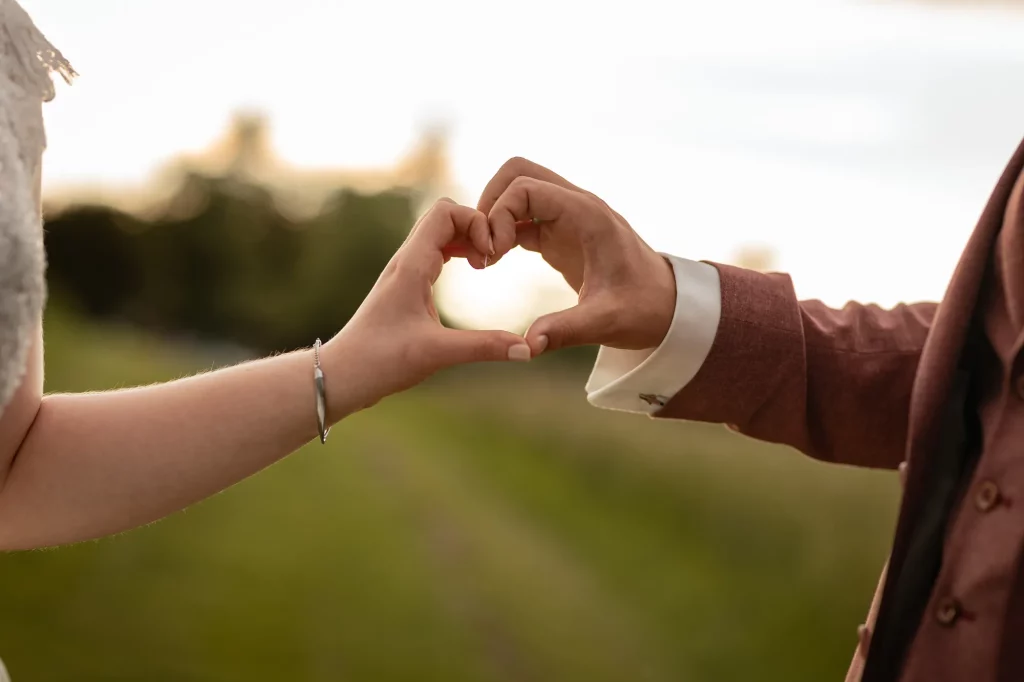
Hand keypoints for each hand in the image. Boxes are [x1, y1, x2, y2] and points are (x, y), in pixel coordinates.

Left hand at [320, 199, 531, 417]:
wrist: (343, 375)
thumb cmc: (380, 361)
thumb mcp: (436, 354)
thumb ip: (483, 347)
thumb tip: (527, 350)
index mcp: (411, 265)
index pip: (446, 211)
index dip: (476, 222)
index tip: (491, 257)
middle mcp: (406, 261)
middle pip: (445, 215)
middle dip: (475, 227)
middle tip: (492, 260)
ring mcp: (405, 272)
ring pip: (440, 233)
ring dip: (467, 239)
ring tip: (485, 265)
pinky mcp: (406, 286)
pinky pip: (435, 252)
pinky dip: (457, 253)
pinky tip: (471, 275)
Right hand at [477, 158, 676, 354]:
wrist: (667, 307)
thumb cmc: (644, 310)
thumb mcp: (606, 322)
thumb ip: (566, 330)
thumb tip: (528, 346)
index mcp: (588, 215)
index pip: (526, 187)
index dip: (499, 215)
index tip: (493, 254)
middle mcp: (576, 206)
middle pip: (518, 173)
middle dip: (491, 203)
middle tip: (482, 247)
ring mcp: (568, 217)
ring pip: (518, 189)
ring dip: (494, 215)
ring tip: (486, 257)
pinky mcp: (561, 233)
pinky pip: (522, 215)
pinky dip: (503, 231)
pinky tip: (494, 262)